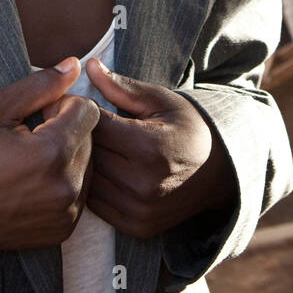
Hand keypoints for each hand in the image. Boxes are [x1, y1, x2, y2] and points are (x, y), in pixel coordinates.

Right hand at [0, 59, 99, 252]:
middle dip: (68, 130)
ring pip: (88, 165)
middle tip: (32, 137)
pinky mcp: (64, 229)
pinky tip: (34, 183)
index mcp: (52, 152)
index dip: (63, 105)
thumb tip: (75, 65)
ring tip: (32, 161)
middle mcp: (67, 185)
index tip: (39, 114)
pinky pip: (80, 193)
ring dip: (68, 156)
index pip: (89, 111)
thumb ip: (40, 85)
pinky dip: (64, 182)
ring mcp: (68, 212)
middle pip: (91, 139)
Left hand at [83, 62, 235, 238]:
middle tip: (72, 122)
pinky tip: (99, 169)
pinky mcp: (137, 227)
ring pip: (87, 181)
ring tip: (83, 145)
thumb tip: (90, 66)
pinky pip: (96, 205)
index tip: (75, 102)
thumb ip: (122, 87)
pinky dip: (93, 186)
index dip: (80, 111)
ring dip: (81, 163)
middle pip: (87, 155)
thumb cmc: (187, 127)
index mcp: (149, 148)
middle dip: (77, 136)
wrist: (220, 171)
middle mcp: (143, 184)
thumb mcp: (160, 100)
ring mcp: (139, 210)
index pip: (94, 126)